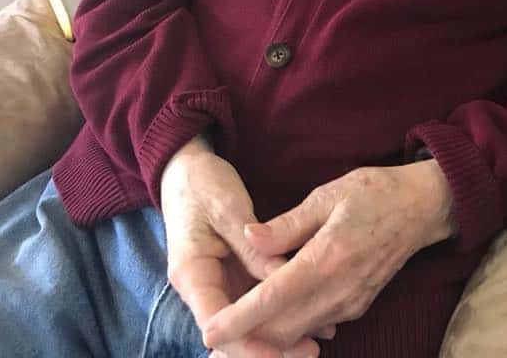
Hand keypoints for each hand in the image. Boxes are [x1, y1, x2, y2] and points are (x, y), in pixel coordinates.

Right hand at [160, 137, 328, 357]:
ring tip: (320, 337)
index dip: (249, 344)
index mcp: (192, 273)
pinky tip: (312, 314)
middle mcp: (203, 286)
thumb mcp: (228, 208)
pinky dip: (280, 306)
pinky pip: (256, 298)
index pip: (218, 324)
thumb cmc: (202, 183)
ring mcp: (219, 282)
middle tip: (311, 350)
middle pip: (235, 329)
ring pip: (248, 318)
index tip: (282, 353)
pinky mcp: (233, 273)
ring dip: (279, 330)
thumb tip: (283, 278)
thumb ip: (254, 247)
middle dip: (270, 344)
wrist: (185, 167)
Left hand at [202, 160, 455, 352]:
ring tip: (234, 335)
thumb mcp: (327, 194)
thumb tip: (248, 236)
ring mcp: (350, 303)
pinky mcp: (356, 306)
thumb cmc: (373, 192)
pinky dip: (289, 329)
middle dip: (246, 339)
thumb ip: (286, 223)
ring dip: (265, 338)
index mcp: (326, 259)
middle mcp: (338, 291)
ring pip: (298, 334)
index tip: (210, 330)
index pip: (272, 299)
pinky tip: (270, 319)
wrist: (422, 208)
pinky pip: (315, 326)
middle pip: (282, 330)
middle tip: (212, 340)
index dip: (238, 318)